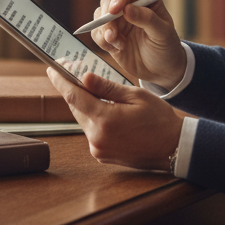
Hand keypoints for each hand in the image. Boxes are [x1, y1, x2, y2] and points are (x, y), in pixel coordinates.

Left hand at [47, 67, 183, 170]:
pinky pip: (91, 132)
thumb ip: (107, 87)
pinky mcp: (101, 155)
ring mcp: (98, 149)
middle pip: (77, 109)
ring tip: (93, 91)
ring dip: (86, 105)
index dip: (61, 81)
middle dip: (75, 91)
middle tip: (73, 74)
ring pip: (83, 120)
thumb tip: (84, 78)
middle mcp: (97, 138)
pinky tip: (105, 110)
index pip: (74, 97)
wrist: (172, 148)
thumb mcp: (135, 96)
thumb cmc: (159, 120)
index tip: (52, 69)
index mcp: (105, 120)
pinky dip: (94, 119)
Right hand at [90, 0, 186, 88]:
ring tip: (119, 44)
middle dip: (106, 16)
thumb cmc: (166, 48)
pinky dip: (101, 41)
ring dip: (104, 30)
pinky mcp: (110, 36)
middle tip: (112, 34)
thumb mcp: (162, 33)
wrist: (161, 70)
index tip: (115, 10)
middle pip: (108, 1)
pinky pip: (97, 33)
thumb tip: (127, 8)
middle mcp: (130, 7)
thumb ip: (147, 19)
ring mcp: (118, 21)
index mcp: (146, 0)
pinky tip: (117, 49)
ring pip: (99, 16)